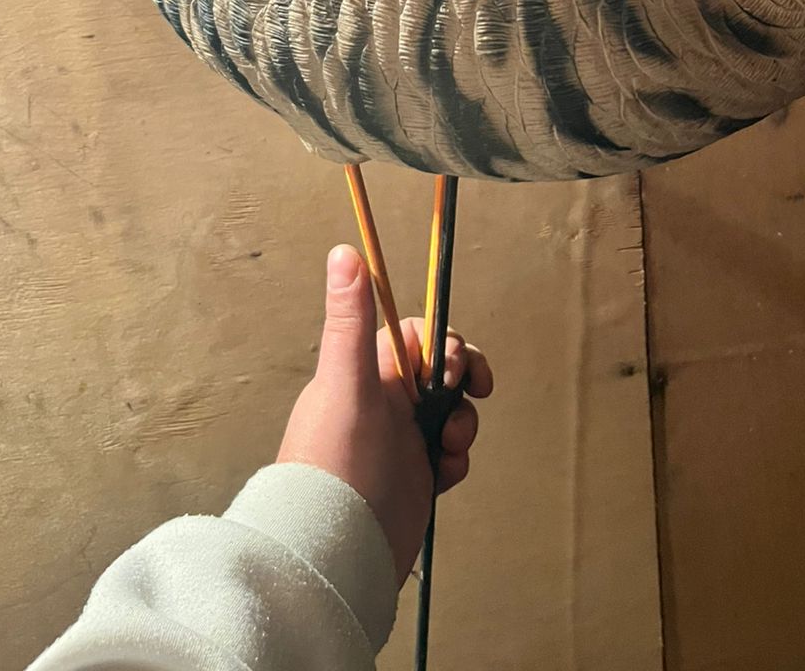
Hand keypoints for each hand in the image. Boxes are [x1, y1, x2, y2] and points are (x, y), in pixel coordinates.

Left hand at [277, 244, 493, 585]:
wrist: (338, 553)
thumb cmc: (337, 467)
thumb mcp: (347, 385)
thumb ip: (349, 320)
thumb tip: (344, 251)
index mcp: (364, 375)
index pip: (414, 337)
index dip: (441, 343)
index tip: (455, 365)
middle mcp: (382, 404)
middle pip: (439, 372)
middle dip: (462, 381)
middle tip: (468, 396)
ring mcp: (399, 442)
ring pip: (449, 412)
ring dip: (461, 423)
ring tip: (448, 447)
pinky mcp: (413, 478)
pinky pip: (448, 454)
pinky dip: (454, 460)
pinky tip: (442, 475)